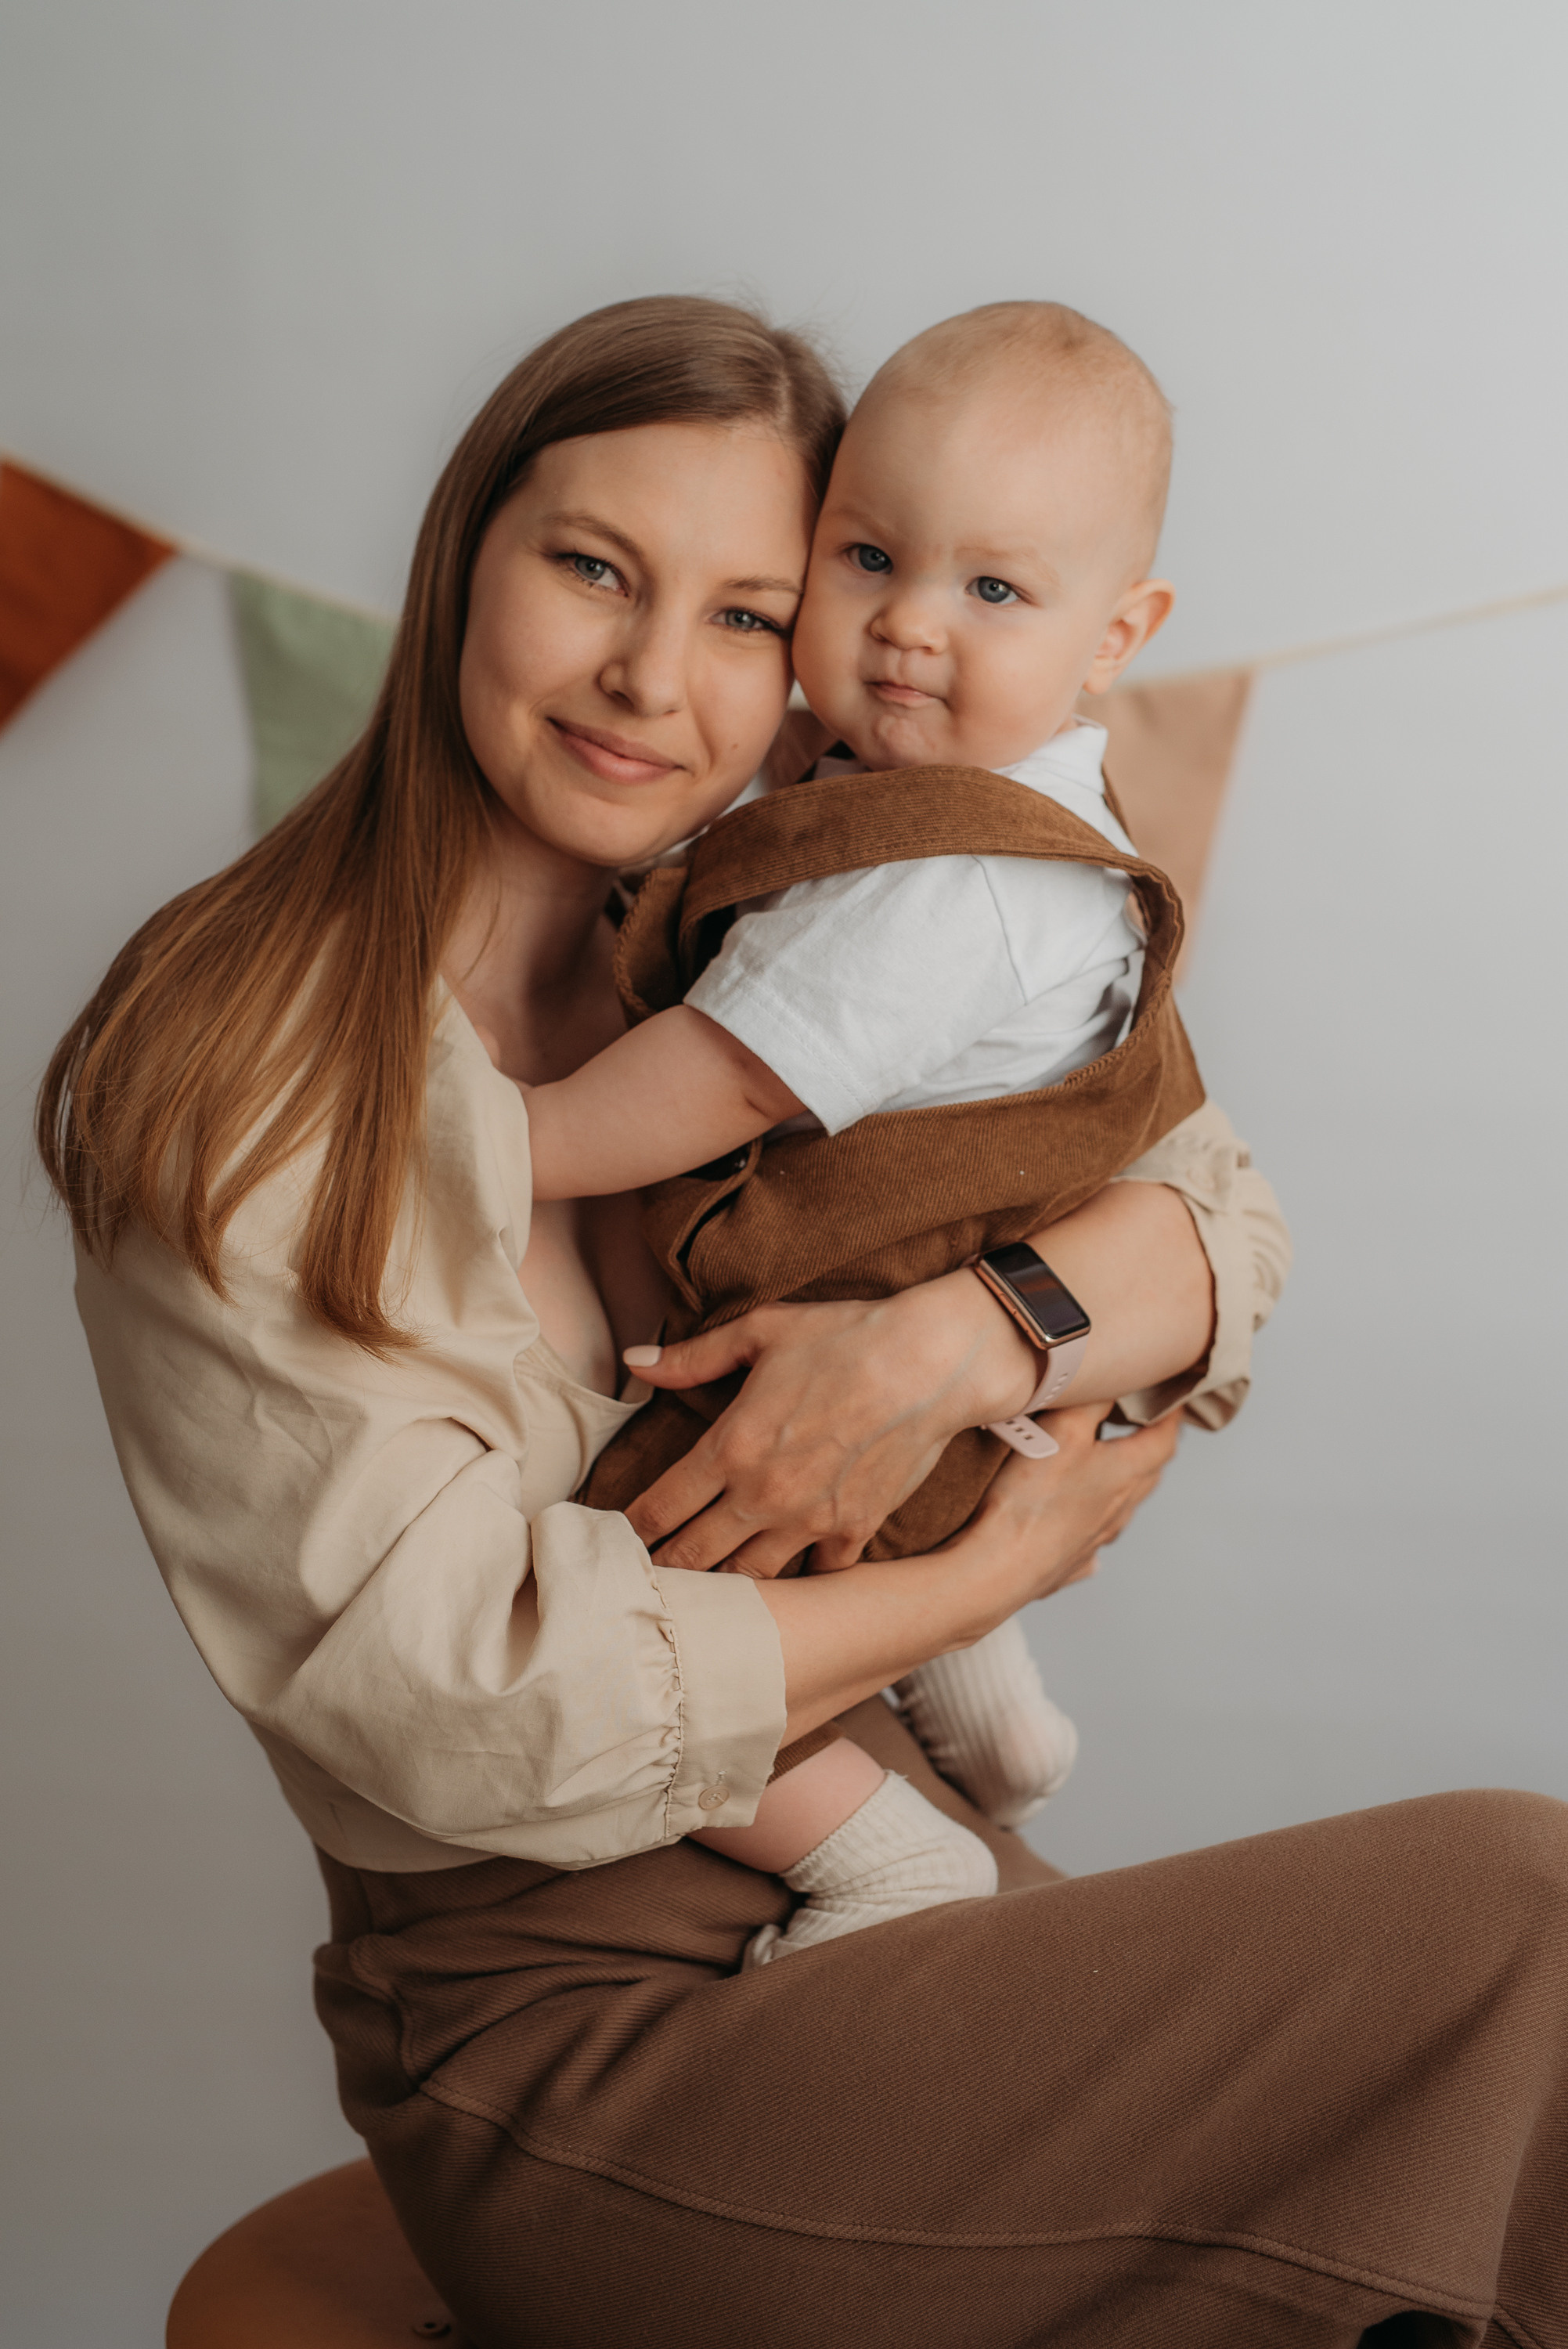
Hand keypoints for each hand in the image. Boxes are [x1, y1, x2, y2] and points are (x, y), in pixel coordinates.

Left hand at [621, 1273, 1039, 1575]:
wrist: (932, 1361)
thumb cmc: (846, 1337)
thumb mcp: (761, 1332)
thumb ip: (692, 1357)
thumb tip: (633, 1363)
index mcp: (732, 1446)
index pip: (661, 1507)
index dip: (632, 1530)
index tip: (616, 1542)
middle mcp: (764, 1494)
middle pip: (694, 1555)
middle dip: (664, 1570)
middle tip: (645, 1581)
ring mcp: (812, 1520)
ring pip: (749, 1578)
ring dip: (723, 1585)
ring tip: (701, 1594)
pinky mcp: (856, 1530)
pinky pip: (815, 1576)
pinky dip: (798, 1580)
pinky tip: (784, 1580)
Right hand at [944, 1403, 1180, 1625]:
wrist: (1000, 1565)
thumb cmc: (1033, 1498)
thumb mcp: (1063, 1431)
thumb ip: (1091, 1400)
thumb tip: (1114, 1379)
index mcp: (1124, 1475)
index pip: (1163, 1442)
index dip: (1170, 1418)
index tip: (1173, 1401)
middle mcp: (1117, 1510)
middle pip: (1147, 1477)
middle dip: (1149, 1450)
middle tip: (1142, 1430)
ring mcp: (1094, 1540)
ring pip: (1120, 1511)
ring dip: (1121, 1489)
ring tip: (1109, 1473)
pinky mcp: (1067, 1564)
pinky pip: (1088, 1546)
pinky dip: (1089, 1532)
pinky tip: (1078, 1530)